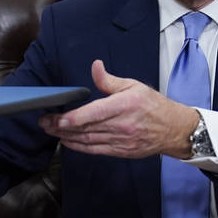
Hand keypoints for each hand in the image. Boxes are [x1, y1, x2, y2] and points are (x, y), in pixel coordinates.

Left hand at [37, 59, 199, 158]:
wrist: (173, 129)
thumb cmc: (153, 105)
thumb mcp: (133, 85)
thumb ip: (109, 80)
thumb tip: (95, 66)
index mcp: (124, 105)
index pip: (93, 114)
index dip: (72, 118)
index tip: (56, 118)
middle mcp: (121, 125)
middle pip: (85, 128)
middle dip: (61, 126)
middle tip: (44, 122)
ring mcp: (120, 140)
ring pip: (87, 140)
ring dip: (66, 137)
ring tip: (50, 131)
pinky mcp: (120, 151)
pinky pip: (95, 150)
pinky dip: (79, 146)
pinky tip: (67, 142)